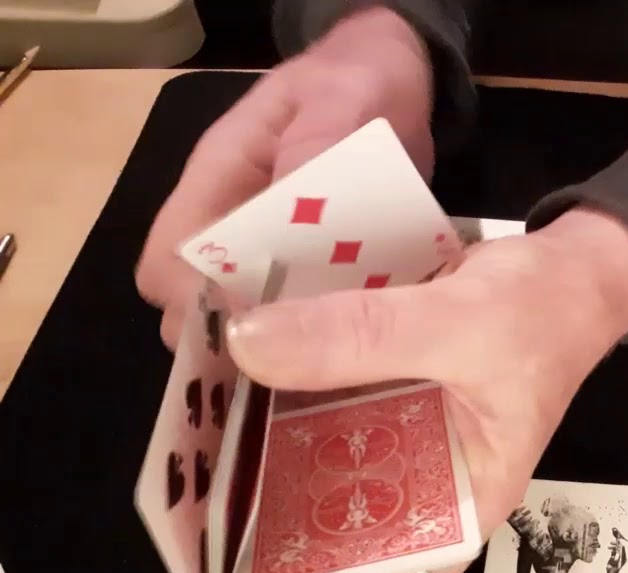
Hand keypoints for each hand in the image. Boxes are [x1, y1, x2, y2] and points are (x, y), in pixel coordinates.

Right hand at [135, 6, 434, 347]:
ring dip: (284, 342)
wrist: (391, 81)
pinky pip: (302, 312)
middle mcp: (232, 220)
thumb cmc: (358, 84)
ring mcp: (270, 247)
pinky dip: (325, 335)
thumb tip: (279, 222)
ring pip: (250, 314)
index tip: (251, 338)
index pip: (169, 260)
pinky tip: (363, 353)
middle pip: (198, 301)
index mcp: (219, 178)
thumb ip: (312, 151)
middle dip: (238, 336)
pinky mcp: (310, 265)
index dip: (196, 307)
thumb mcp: (342, 101)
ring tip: (332, 369)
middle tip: (299, 366)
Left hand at [224, 208, 627, 572]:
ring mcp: (398, 429)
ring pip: (317, 453)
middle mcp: (421, 476)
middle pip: (335, 520)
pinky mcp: (383, 381)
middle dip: (271, 503)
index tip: (265, 567)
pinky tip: (243, 346)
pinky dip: (283, 374)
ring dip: (264, 432)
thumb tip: (248, 345)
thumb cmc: (545, 315)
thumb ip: (360, 336)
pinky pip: (322, 393)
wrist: (574, 261)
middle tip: (210, 466)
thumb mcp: (458, 326)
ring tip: (209, 402)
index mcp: (458, 500)